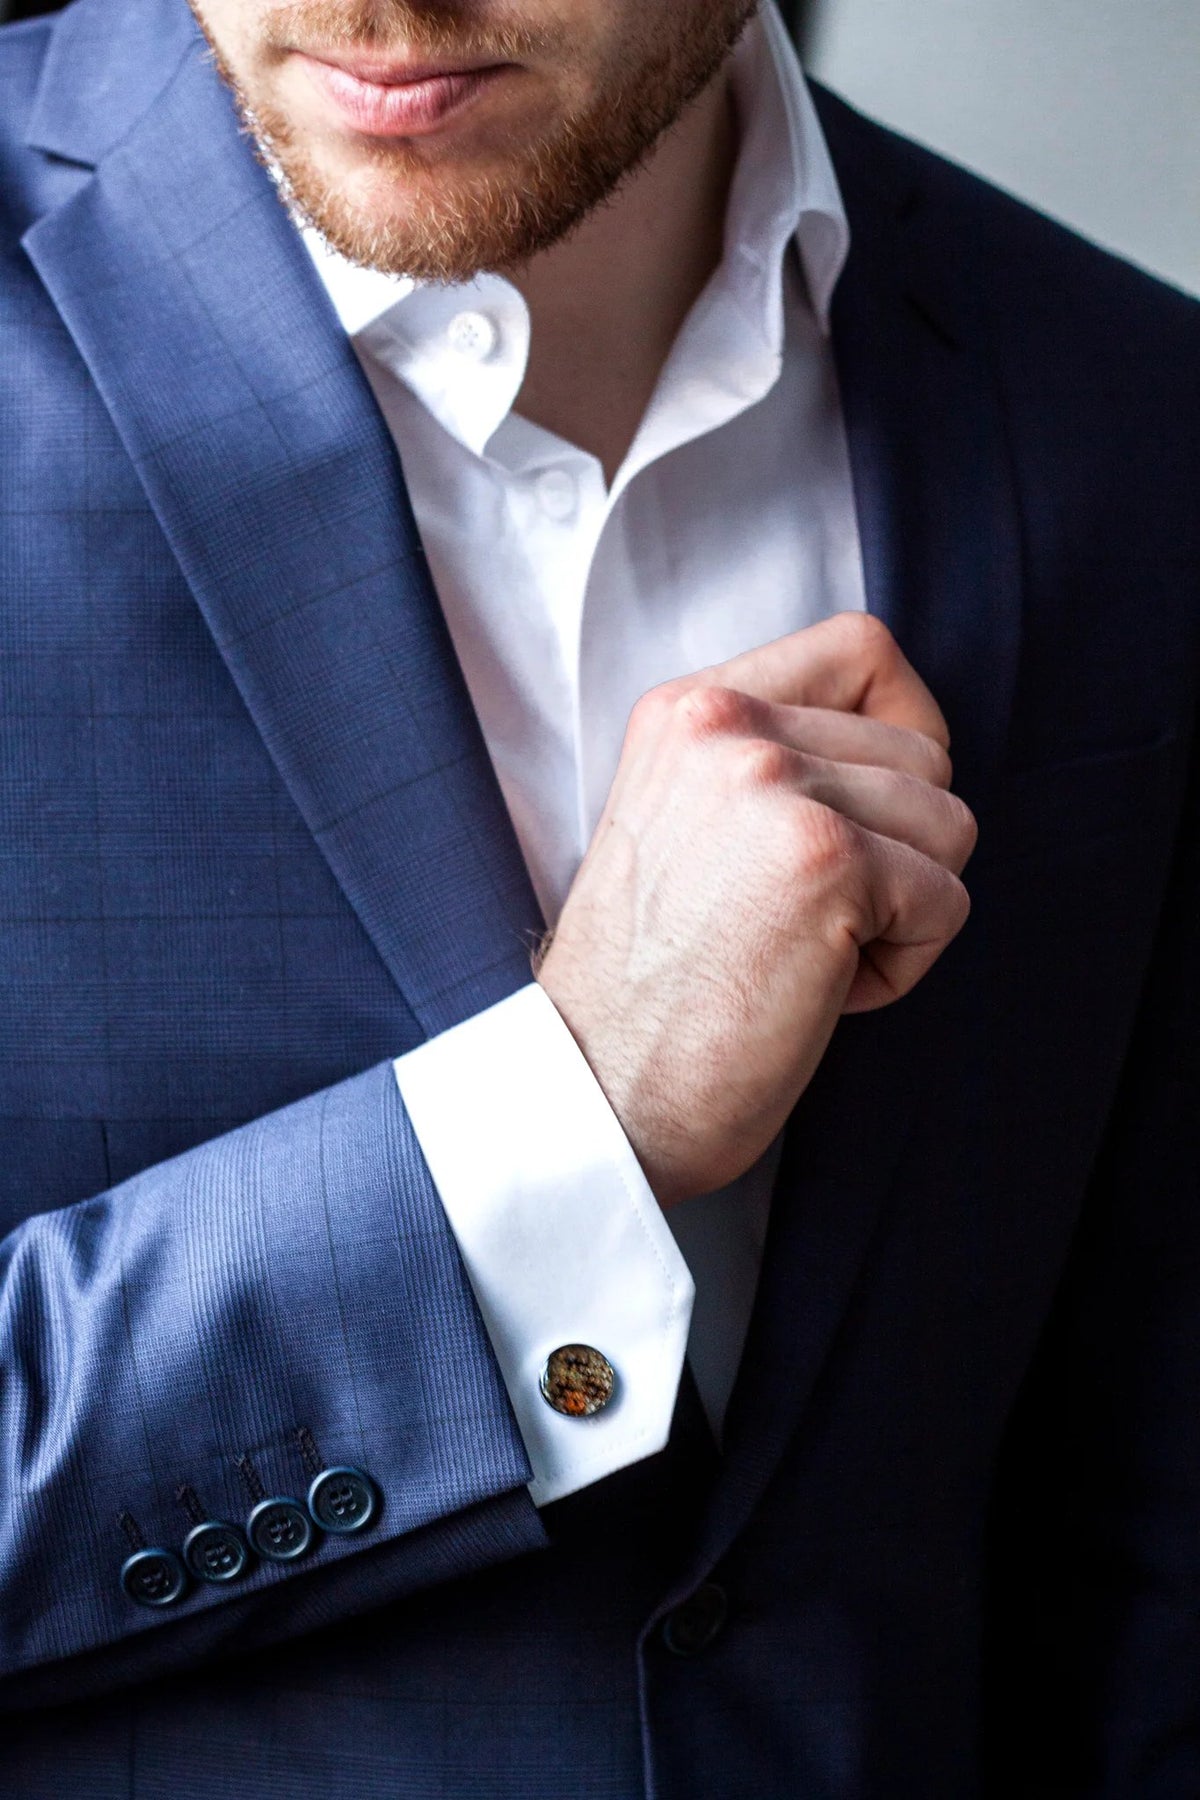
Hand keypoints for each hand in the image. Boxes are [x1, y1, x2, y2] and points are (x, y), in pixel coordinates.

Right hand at [535, 613, 976, 1208]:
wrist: (597, 1088)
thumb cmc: (649, 986)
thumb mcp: (683, 820)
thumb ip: (767, 763)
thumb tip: (908, 750)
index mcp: (687, 708)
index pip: (860, 647)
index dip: (906, 725)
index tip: (879, 809)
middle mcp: (725, 726)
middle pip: (922, 753)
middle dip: (897, 850)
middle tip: (804, 922)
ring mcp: (775, 787)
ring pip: (948, 825)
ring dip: (902, 910)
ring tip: (806, 955)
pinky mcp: (828, 862)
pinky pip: (946, 901)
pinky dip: (903, 965)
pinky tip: (818, 991)